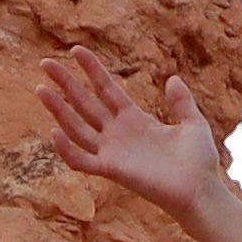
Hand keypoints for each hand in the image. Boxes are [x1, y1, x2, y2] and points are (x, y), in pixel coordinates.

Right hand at [34, 44, 226, 214]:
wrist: (201, 192)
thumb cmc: (199, 162)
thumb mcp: (193, 123)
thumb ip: (181, 102)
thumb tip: (172, 79)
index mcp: (135, 120)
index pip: (106, 89)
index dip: (92, 70)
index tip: (76, 49)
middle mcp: (118, 134)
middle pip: (85, 103)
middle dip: (65, 83)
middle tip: (45, 62)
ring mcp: (113, 152)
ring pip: (76, 128)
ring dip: (57, 110)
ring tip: (41, 89)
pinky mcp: (113, 171)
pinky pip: (82, 161)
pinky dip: (66, 150)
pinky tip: (54, 132)